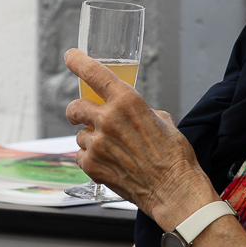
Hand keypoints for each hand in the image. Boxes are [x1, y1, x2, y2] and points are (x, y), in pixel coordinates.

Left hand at [63, 49, 218, 226]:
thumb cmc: (175, 158)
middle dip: (76, 111)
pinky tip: (108, 164)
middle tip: (81, 115)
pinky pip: (80, 156)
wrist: (174, 190)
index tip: (71, 56)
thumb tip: (133, 112)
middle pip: (76, 106)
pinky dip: (90, 159)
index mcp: (128, 102)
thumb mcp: (164, 122)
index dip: (79, 62)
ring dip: (90, 139)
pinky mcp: (92, 166)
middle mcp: (108, 119)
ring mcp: (98, 144)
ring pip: (80, 135)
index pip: (95, 73)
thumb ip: (141, 111)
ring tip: (112, 151)